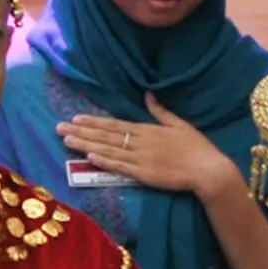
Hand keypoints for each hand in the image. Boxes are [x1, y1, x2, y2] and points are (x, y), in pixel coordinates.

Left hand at [57, 99, 245, 200]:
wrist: (209, 170)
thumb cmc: (197, 147)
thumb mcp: (180, 123)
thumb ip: (161, 110)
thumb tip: (148, 94)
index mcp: (148, 130)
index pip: (115, 124)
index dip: (94, 122)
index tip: (75, 118)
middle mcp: (140, 142)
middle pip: (105, 135)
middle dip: (81, 131)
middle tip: (58, 127)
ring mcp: (141, 159)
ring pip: (108, 150)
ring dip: (86, 144)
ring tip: (66, 140)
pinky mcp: (144, 175)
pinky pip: (120, 167)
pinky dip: (104, 161)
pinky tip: (89, 156)